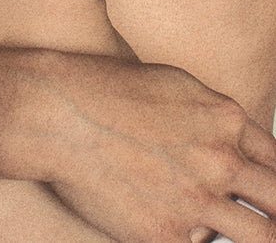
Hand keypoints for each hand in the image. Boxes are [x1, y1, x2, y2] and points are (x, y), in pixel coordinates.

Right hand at [10, 54, 275, 241]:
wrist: (58, 111)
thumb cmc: (106, 89)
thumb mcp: (172, 84)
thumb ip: (212, 116)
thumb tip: (230, 140)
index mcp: (224, 119)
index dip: (275, 178)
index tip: (267, 191)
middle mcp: (221, 160)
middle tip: (267, 217)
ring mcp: (197, 200)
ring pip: (260, 236)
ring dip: (249, 232)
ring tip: (208, 214)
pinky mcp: (165, 235)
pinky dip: (189, 235)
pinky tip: (162, 217)